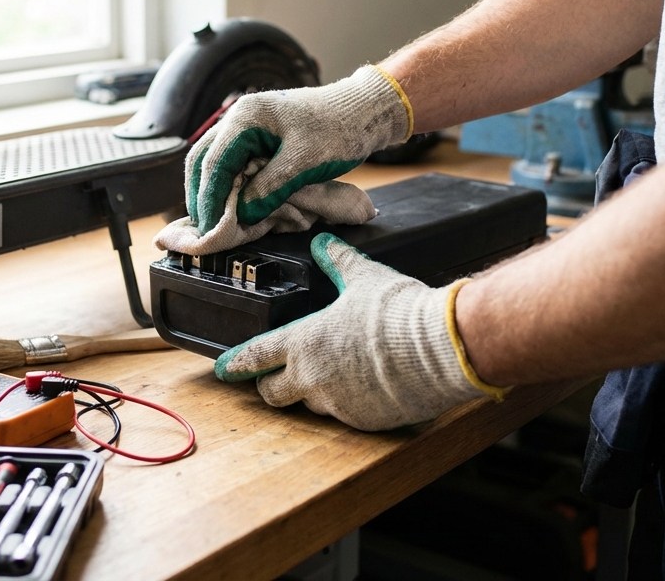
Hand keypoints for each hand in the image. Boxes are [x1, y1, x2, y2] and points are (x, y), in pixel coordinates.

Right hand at [185, 66, 412, 233]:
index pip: (213, 162)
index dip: (208, 198)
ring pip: (214, 160)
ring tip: (213, 220)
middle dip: (201, 195)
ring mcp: (246, 125)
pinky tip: (231, 203)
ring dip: (210, 189)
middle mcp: (239, 117)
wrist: (362, 110)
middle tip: (205, 228)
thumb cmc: (338, 130)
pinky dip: (226, 182)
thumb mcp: (304, 163)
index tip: (210, 227)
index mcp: (246, 118)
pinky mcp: (257, 135)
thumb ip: (270, 188)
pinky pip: (231, 160)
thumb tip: (241, 215)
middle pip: (203, 159)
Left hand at [213, 234, 505, 430]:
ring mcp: (337, 404)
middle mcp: (312, 378)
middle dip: (271, 385)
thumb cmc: (399, 311)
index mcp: (304, 341)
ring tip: (334, 377)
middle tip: (278, 376)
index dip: (236, 363)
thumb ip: (338, 261)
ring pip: (311, 405)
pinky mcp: (364, 422)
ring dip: (314, 394)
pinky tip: (367, 388)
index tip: (224, 368)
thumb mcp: (364, 277)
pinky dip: (350, 404)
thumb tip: (325, 242)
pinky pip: (346, 416)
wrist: (440, 346)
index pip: (255, 355)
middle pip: (273, 393)